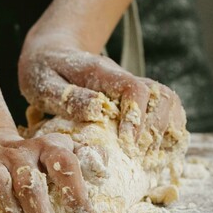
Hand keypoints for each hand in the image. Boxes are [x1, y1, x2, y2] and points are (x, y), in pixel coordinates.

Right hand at [0, 130, 92, 212]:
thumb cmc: (35, 161)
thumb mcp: (60, 154)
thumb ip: (85, 160)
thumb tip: (104, 167)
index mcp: (47, 148)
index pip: (65, 163)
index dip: (75, 190)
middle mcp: (19, 153)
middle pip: (29, 180)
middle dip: (38, 208)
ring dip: (7, 208)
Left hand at [18, 32, 185, 148]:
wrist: (51, 54)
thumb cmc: (44, 72)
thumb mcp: (44, 84)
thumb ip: (69, 97)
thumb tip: (98, 110)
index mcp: (101, 73)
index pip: (133, 88)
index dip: (136, 117)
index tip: (127, 143)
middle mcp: (123, 78)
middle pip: (160, 96)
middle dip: (156, 130)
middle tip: (139, 158)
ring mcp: (132, 88)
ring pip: (168, 101)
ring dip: (167, 131)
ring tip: (150, 159)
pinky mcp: (134, 100)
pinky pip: (165, 110)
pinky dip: (168, 131)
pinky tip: (158, 154)